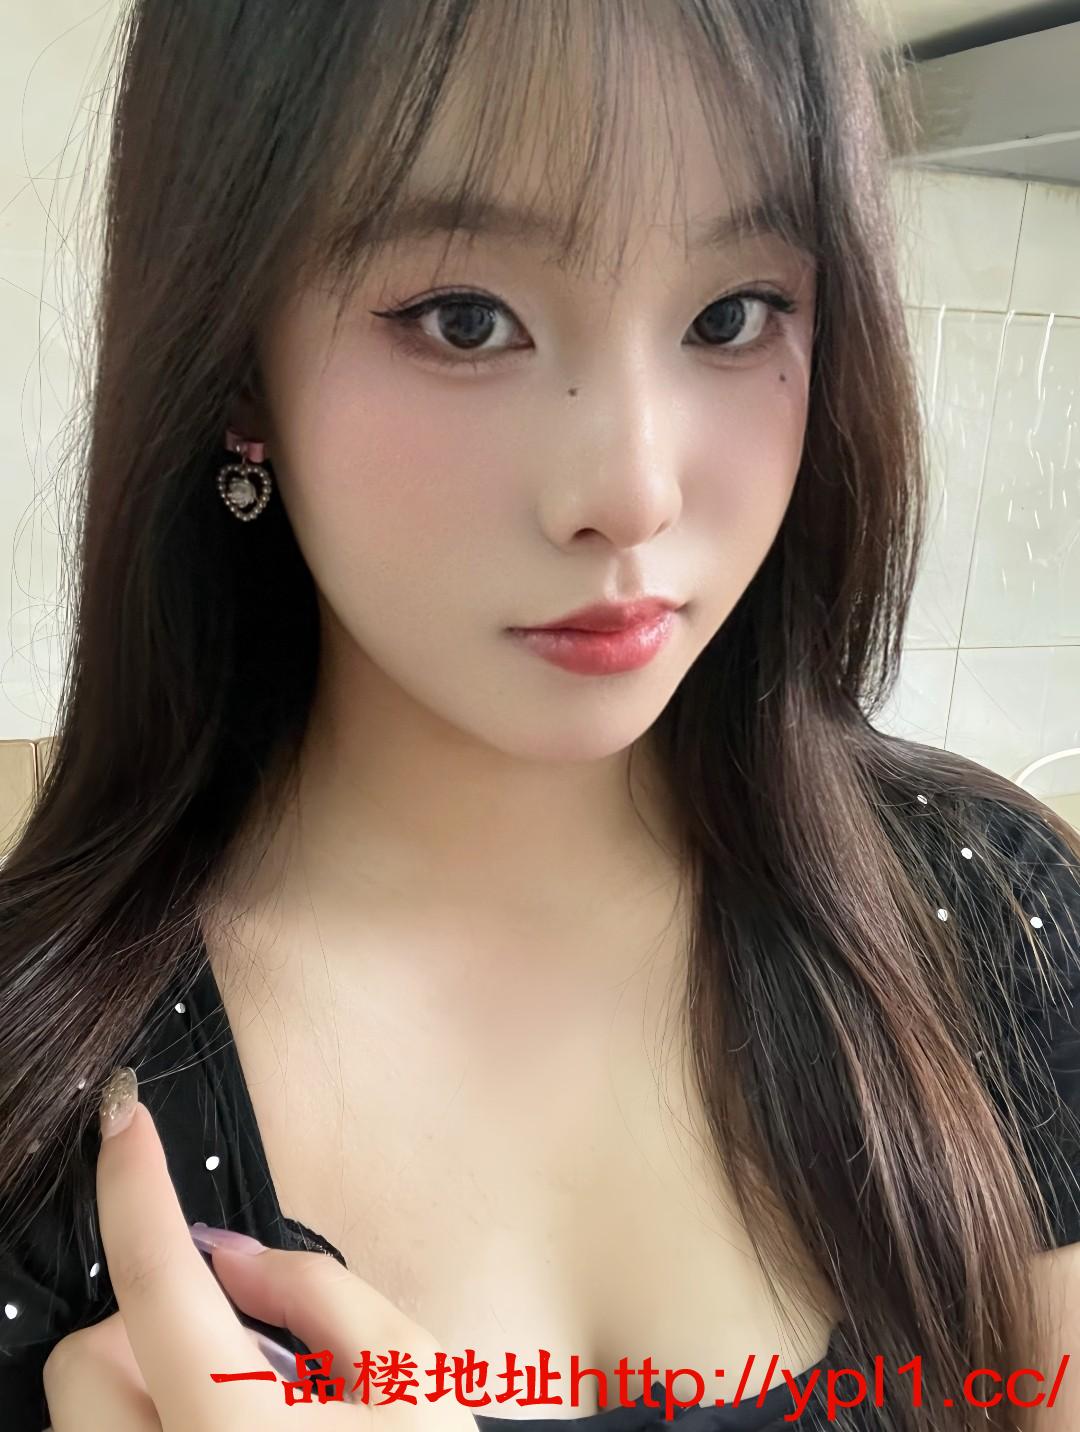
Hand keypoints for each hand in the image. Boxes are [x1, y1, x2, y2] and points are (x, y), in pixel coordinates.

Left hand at [42, 1070, 478, 1429]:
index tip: (123, 1113)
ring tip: (231, 1403)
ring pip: (77, 1417)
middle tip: (231, 1339)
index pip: (158, 1282)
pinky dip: (143, 1428)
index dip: (134, 1184)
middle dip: (144, 1325)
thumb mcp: (412, 1377)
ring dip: (139, 1383)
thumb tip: (223, 1251)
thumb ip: (317, 1292)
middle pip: (82, 1361)